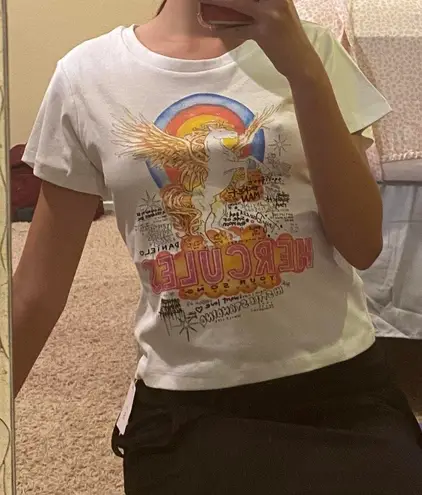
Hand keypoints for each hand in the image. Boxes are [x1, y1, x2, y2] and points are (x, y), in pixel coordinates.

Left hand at [202, 0, 322, 80]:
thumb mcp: (280, 10)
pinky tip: (212, 29)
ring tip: (203, 1)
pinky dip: (224, 30)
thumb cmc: (288, 36)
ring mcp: (270, 14)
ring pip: (238, 4)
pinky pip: (238, 29)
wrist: (301, 60)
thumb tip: (240, 5)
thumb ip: (265, 2)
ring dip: (218, 2)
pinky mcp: (264, 33)